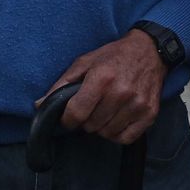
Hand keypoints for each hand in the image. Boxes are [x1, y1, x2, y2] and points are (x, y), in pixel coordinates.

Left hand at [42, 32, 166, 144]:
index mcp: (101, 78)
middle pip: (91, 125)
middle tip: (90, 108)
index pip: (77, 113)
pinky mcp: (149, 114)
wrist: (150, 51)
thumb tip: (39, 105)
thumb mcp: (84, 63)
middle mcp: (121, 93)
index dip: (67, 120)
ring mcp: (137, 105)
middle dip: (85, 120)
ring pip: (106, 133)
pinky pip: (125, 138)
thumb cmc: (114, 56)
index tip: (68, 117)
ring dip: (101, 126)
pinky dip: (117, 133)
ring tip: (104, 111)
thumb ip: (61, 85)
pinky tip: (116, 119)